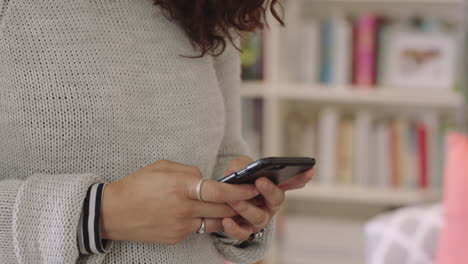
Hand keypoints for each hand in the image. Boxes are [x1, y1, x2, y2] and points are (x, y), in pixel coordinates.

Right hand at [101, 160, 258, 244]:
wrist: (112, 213)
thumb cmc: (136, 185)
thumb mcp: (162, 167)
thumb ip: (189, 171)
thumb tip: (207, 179)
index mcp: (181, 187)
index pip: (220, 191)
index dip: (240, 190)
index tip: (253, 185)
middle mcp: (184, 209)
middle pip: (223, 209)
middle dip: (241, 203)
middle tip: (252, 196)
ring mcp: (181, 226)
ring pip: (215, 222)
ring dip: (228, 215)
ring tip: (235, 206)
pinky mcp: (177, 238)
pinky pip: (199, 229)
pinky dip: (206, 220)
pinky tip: (206, 213)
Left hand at [221, 156, 314, 240]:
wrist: (221, 201)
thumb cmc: (236, 182)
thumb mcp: (238, 168)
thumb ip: (241, 165)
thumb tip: (240, 171)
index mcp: (274, 187)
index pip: (292, 182)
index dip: (302, 177)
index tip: (310, 169)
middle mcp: (271, 205)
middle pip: (277, 199)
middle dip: (270, 190)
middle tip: (260, 181)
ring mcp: (260, 219)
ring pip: (258, 217)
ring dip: (246, 207)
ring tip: (233, 199)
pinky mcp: (246, 231)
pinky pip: (243, 233)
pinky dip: (234, 229)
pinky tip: (226, 221)